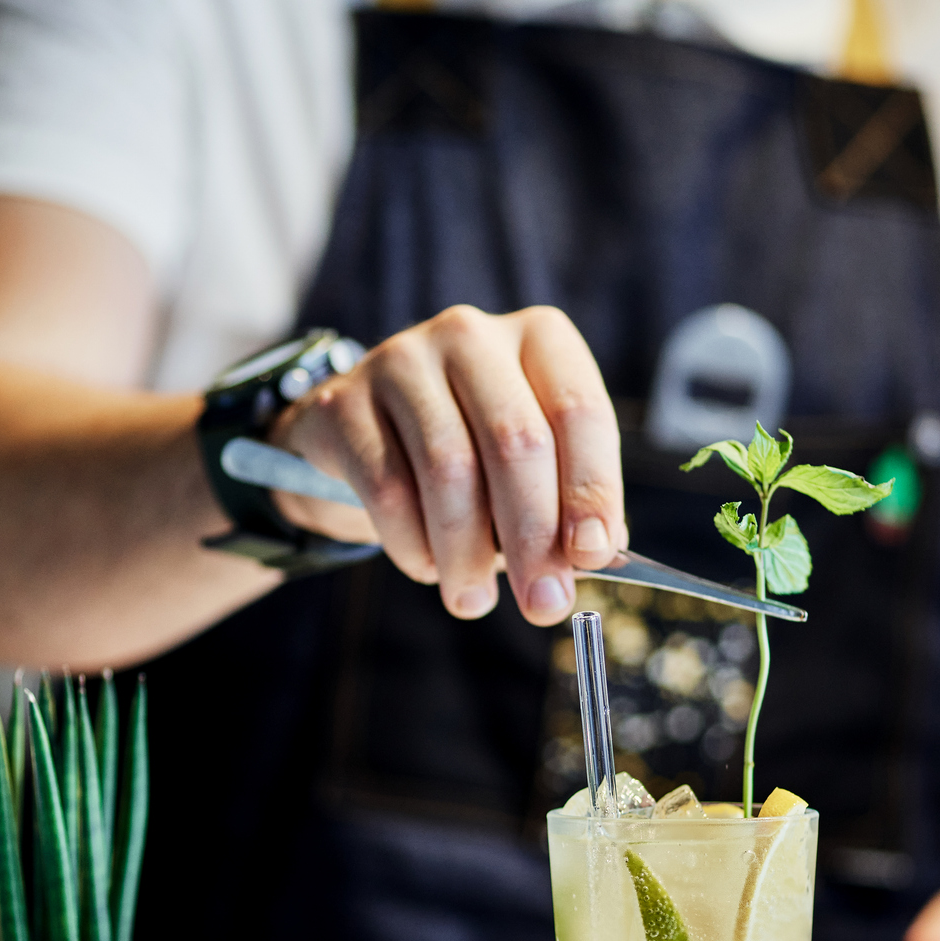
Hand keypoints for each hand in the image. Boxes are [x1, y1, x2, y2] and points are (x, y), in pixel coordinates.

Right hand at [264, 305, 626, 624]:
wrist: (361, 437)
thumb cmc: (467, 453)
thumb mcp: (530, 466)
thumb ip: (566, 502)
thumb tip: (594, 554)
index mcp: (538, 339)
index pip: (580, 410)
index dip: (591, 488)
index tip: (592, 555)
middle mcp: (472, 336)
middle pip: (515, 441)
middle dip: (534, 537)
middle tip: (542, 604)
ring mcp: (403, 361)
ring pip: (449, 469)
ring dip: (467, 553)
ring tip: (473, 599)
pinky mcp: (346, 402)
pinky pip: (388, 488)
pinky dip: (413, 544)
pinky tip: (427, 567)